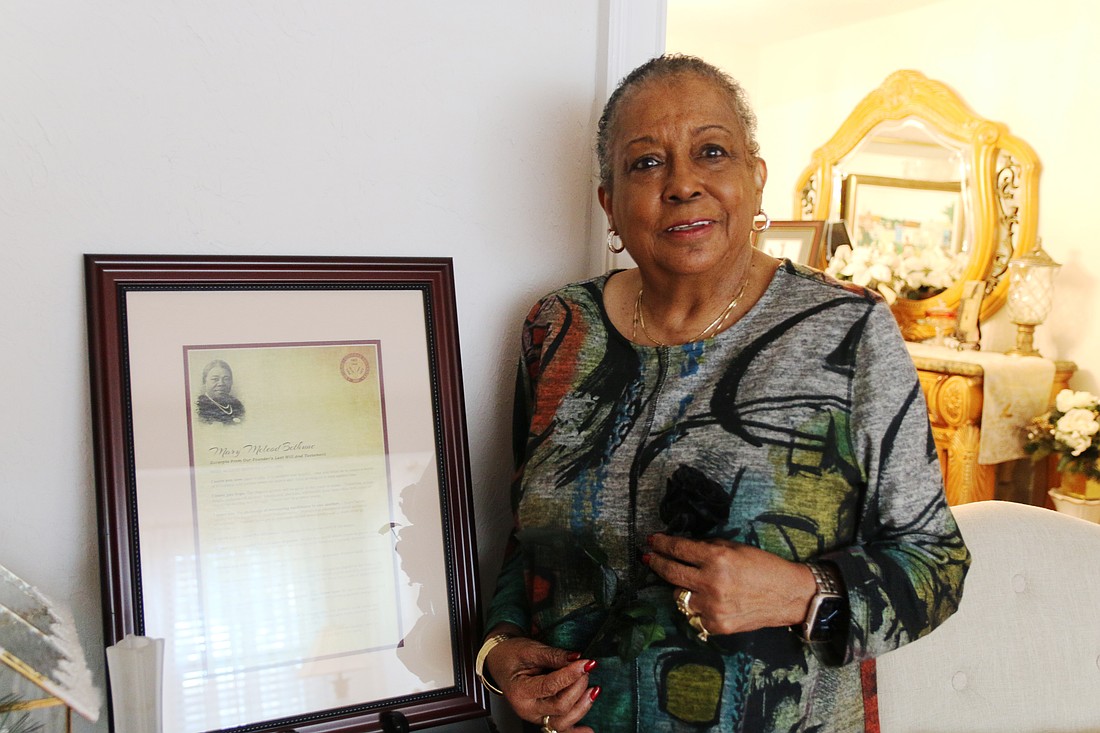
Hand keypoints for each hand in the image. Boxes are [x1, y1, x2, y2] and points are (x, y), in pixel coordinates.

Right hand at [484, 635, 599, 732]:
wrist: (500, 662)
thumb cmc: (512, 655)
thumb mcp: (530, 649)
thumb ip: (554, 655)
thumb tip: (577, 658)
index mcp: (520, 692)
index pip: (550, 687)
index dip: (571, 675)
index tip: (587, 663)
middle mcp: (527, 710)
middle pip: (560, 707)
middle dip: (578, 687)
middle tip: (586, 669)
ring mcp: (535, 717)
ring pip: (564, 722)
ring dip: (583, 706)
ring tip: (594, 689)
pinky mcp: (543, 718)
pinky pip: (561, 730)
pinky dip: (576, 731)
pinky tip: (589, 730)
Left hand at [644, 533, 815, 634]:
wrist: (788, 595)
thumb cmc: (764, 567)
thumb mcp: (736, 547)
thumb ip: (708, 547)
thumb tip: (683, 547)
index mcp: (717, 558)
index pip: (678, 549)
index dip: (662, 544)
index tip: (652, 541)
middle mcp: (711, 582)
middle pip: (670, 572)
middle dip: (656, 563)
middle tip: (649, 558)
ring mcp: (713, 606)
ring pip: (679, 596)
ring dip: (682, 587)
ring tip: (693, 583)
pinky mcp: (717, 625)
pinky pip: (693, 615)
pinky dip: (696, 607)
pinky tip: (706, 601)